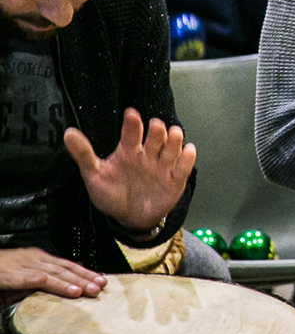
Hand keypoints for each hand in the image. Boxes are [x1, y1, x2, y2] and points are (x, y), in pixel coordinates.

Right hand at [0, 247, 104, 298]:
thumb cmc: (0, 274)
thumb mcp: (23, 280)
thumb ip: (41, 283)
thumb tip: (65, 288)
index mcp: (38, 260)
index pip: (67, 266)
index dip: (85, 273)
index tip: (102, 281)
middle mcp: (32, 259)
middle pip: (62, 269)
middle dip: (83, 278)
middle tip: (100, 287)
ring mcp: (19, 265)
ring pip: (47, 273)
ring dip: (65, 282)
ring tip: (81, 290)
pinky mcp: (4, 274)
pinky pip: (21, 277)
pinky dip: (34, 279)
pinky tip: (44, 282)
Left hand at [63, 110, 194, 235]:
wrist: (130, 219)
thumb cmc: (111, 194)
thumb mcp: (94, 175)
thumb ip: (83, 154)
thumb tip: (68, 133)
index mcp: (129, 151)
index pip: (132, 132)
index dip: (132, 123)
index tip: (131, 113)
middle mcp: (148, 154)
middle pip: (157, 136)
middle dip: (157, 130)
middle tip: (155, 127)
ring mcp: (163, 166)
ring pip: (173, 146)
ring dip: (175, 139)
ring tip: (173, 134)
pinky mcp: (175, 179)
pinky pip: (184, 165)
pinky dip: (188, 157)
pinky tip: (187, 150)